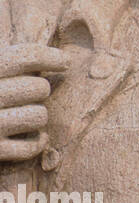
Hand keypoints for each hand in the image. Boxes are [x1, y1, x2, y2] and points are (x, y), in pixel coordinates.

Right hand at [0, 43, 70, 161]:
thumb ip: (10, 64)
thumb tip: (63, 58)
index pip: (24, 56)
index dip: (51, 57)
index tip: (65, 62)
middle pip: (39, 87)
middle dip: (39, 91)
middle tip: (25, 95)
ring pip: (40, 115)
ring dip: (37, 116)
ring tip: (22, 115)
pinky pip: (31, 146)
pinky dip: (37, 142)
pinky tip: (32, 136)